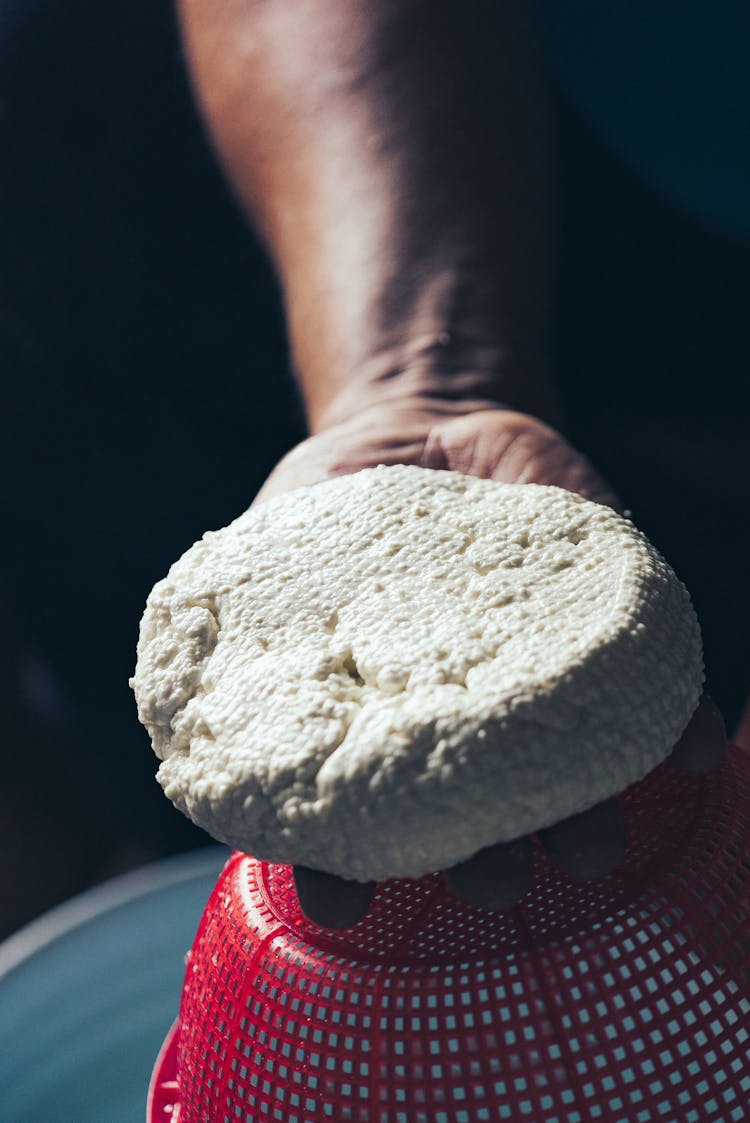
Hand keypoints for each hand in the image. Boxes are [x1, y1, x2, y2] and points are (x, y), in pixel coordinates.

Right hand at [256, 403, 725, 926]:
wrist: (425, 421)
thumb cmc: (333, 500)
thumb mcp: (270, 549)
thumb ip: (243, 611)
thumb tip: (205, 703)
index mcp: (375, 716)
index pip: (360, 810)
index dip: (348, 864)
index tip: (342, 900)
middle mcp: (459, 716)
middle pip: (476, 810)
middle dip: (486, 857)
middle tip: (492, 886)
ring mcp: (535, 675)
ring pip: (566, 767)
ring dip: (583, 814)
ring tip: (591, 845)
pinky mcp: (602, 625)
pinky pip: (650, 683)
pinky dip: (677, 720)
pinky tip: (694, 745)